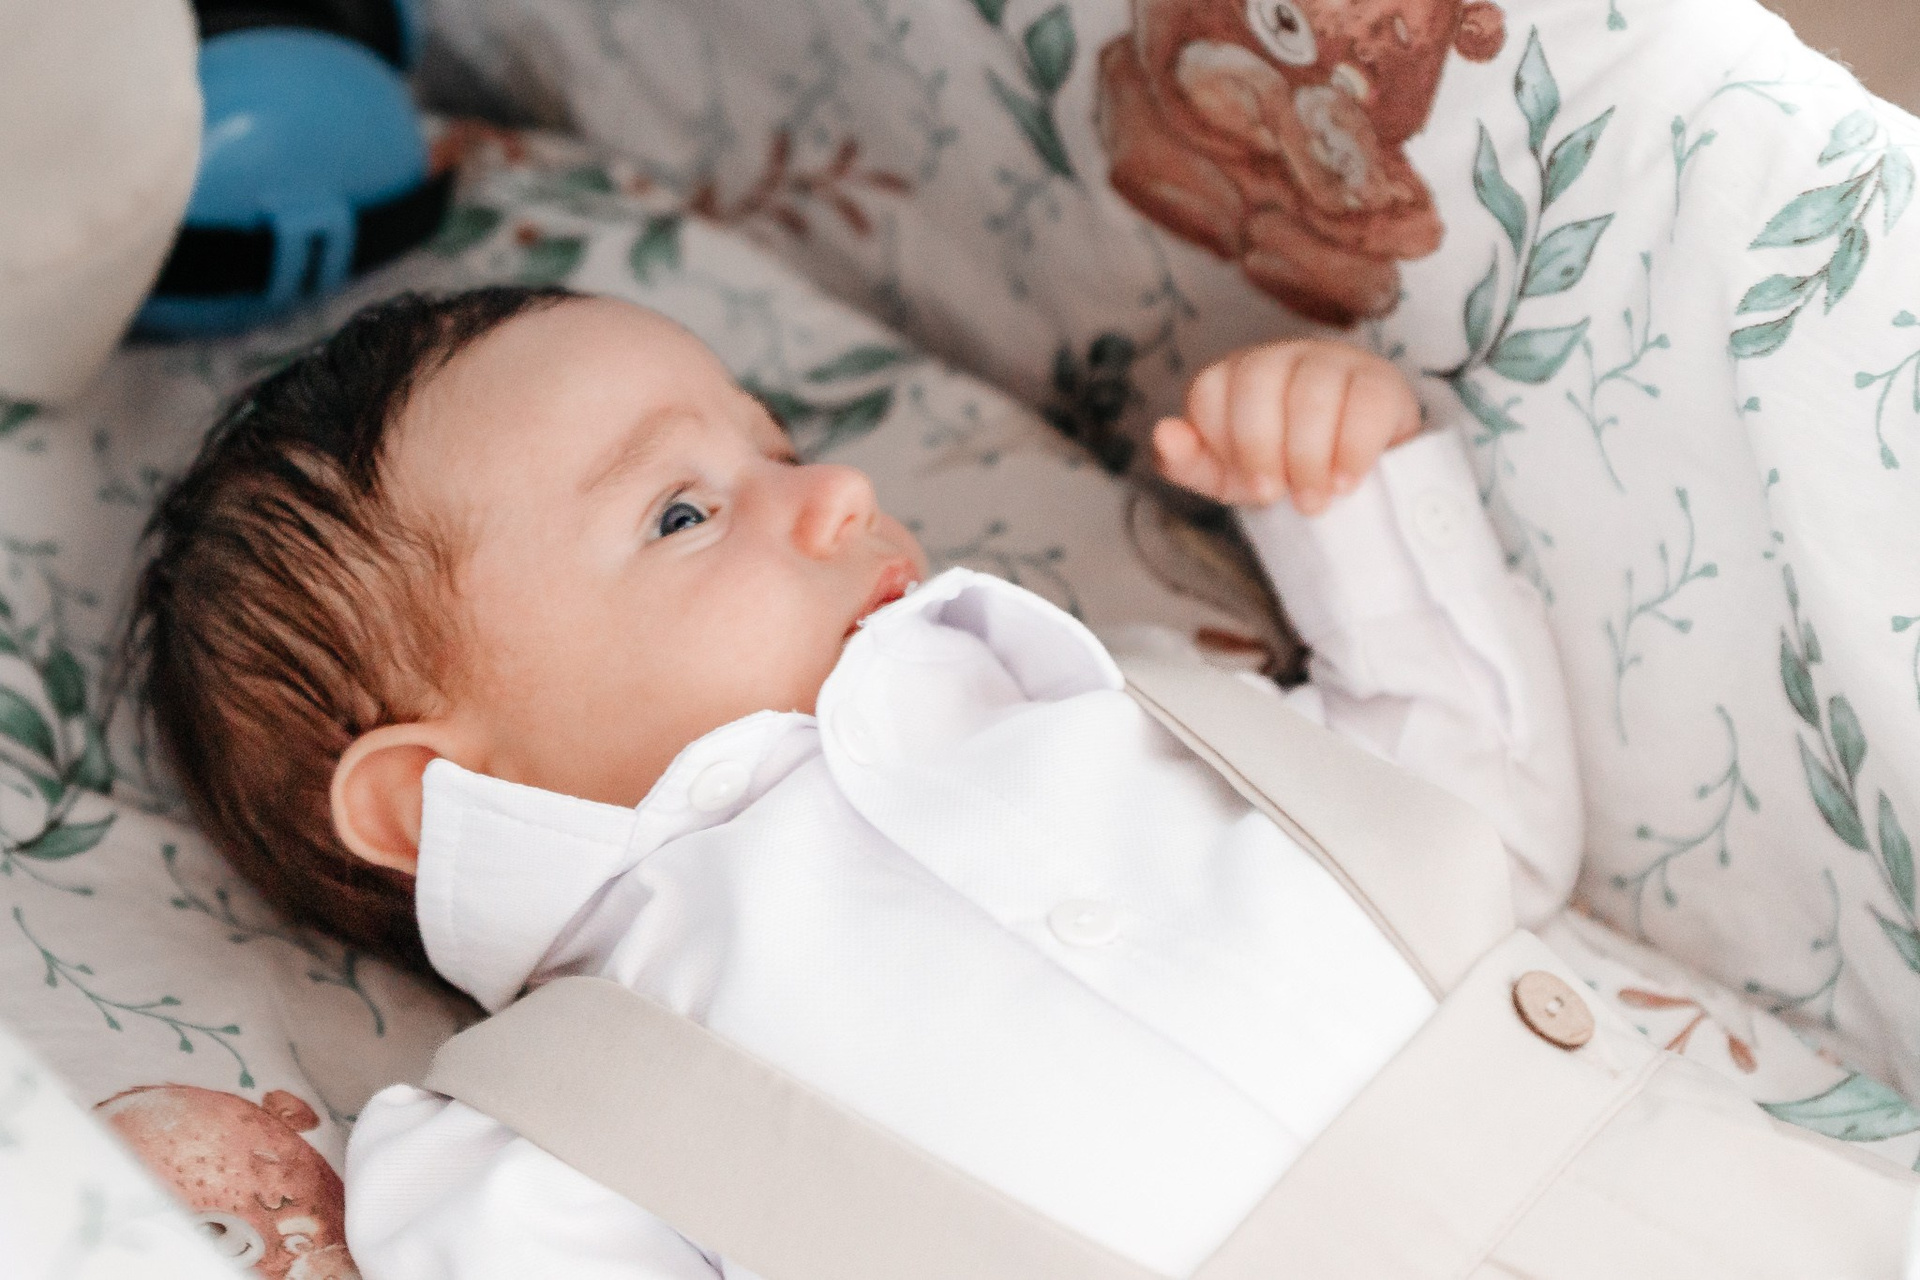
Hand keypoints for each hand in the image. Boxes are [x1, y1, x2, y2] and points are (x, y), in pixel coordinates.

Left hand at [1152, 340, 1421, 514]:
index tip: (1247, 484)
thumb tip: (1162, 432)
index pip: (1209, 391)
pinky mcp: (1380, 380)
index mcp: (1234, 374)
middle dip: (1262, 448)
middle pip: (1258, 381)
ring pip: (1312, 392)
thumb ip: (1186, 461)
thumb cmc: (1278, 467)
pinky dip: (1353, 450)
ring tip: (1314, 500)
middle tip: (1277, 497)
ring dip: (1308, 457)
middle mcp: (1279, 356)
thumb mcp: (1227, 474)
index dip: (1224, 444)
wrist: (1351, 475)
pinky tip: (1345, 482)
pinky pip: (1366, 402)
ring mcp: (1332, 361)